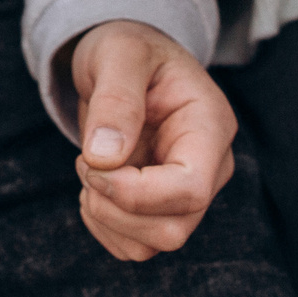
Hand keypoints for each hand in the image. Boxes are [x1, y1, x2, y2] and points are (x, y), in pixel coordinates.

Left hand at [69, 21, 235, 261]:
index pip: (190, 189)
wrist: (126, 62)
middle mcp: (210, 167)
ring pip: (153, 244)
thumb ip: (115, 100)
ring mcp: (189, 193)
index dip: (133, 192)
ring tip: (90, 168)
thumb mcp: (119, 53)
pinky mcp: (165, 210)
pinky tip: (95, 186)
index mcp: (210, 127)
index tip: (92, 162)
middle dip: (114, 206)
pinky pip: (135, 246)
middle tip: (86, 162)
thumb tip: (104, 157)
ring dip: (105, 216)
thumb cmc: (127, 49)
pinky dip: (103, 226)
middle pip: (173, 229)